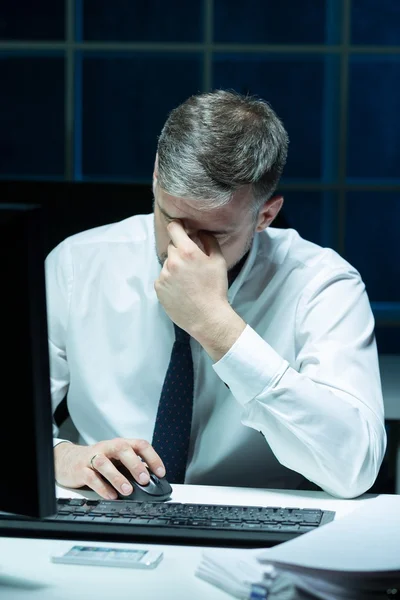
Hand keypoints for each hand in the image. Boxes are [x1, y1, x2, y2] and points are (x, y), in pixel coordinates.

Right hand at [54, 438, 165, 499]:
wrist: (67, 460)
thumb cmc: (98, 460)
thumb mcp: (116, 459)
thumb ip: (131, 466)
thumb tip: (151, 479)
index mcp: (120, 444)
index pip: (140, 445)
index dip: (152, 457)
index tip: (161, 472)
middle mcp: (107, 448)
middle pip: (122, 449)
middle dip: (135, 464)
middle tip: (144, 479)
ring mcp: (93, 457)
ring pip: (105, 463)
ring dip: (117, 477)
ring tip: (127, 491)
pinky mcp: (80, 469)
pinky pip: (91, 477)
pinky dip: (102, 487)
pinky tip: (111, 495)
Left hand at [154, 221, 228, 336]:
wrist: (207, 317)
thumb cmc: (215, 289)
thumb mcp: (219, 261)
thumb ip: (209, 241)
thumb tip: (199, 232)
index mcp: (187, 251)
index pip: (173, 228)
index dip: (177, 226)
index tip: (181, 229)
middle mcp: (172, 261)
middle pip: (172, 246)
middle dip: (180, 251)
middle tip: (192, 264)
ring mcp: (163, 275)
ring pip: (167, 263)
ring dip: (175, 267)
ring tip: (188, 281)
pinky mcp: (158, 288)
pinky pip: (163, 277)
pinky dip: (170, 280)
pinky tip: (181, 289)